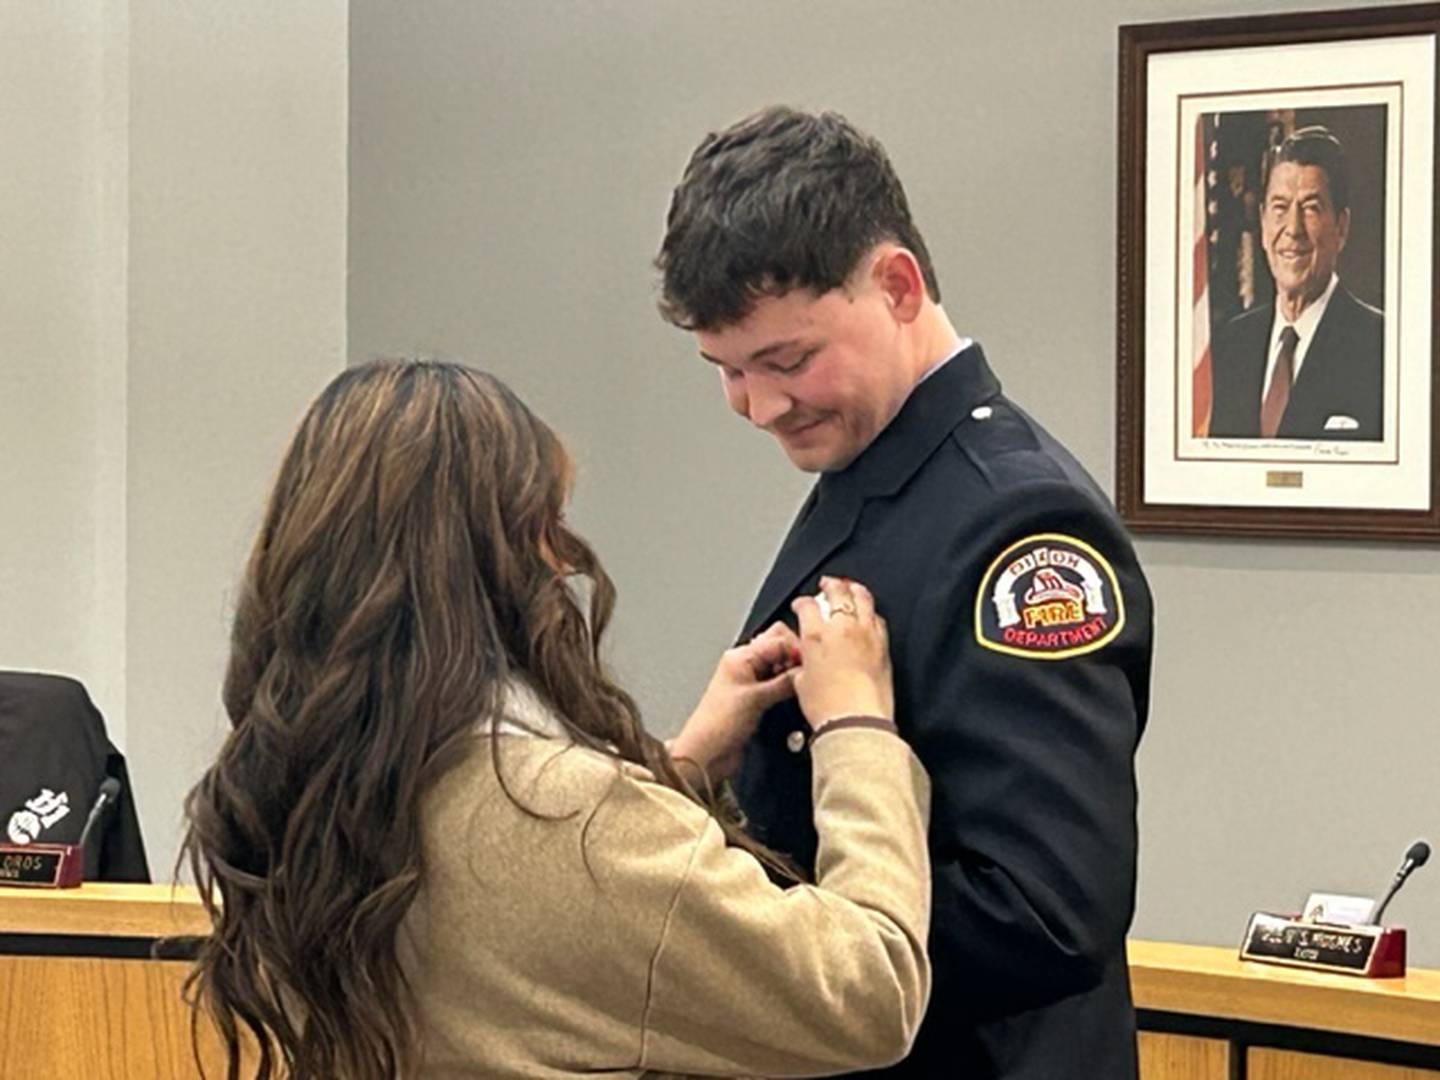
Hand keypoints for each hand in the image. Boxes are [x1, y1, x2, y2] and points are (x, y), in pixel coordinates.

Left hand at [670, 621, 799, 781]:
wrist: (707, 754)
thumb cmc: (717, 724)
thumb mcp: (756, 699)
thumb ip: (784, 683)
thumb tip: (807, 672)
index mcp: (740, 656)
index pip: (778, 639)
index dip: (798, 650)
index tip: (813, 665)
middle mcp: (746, 666)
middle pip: (781, 650)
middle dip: (797, 660)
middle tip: (809, 675)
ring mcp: (752, 683)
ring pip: (782, 668)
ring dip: (793, 676)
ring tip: (803, 689)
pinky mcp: (757, 700)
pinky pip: (779, 687)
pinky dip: (789, 690)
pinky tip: (796, 698)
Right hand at [792, 576, 892, 728]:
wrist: (856, 721)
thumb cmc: (828, 707)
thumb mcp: (801, 682)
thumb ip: (803, 664)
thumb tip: (806, 662)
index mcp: (815, 635)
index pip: (807, 605)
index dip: (802, 602)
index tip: (801, 604)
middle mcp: (841, 628)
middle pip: (837, 592)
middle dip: (830, 585)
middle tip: (827, 584)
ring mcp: (865, 634)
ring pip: (862, 598)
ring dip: (854, 590)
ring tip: (850, 588)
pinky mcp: (883, 645)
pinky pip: (878, 618)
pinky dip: (871, 612)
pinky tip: (869, 614)